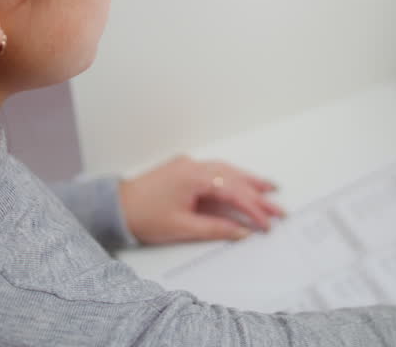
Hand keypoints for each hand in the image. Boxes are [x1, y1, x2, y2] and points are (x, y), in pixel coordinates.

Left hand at [119, 156, 284, 244]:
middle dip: (258, 194)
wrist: (116, 208)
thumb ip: (216, 228)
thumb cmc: (143, 217)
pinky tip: (242, 183)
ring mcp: (188, 165)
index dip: (254, 208)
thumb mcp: (183, 228)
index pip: (233, 191)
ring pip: (226, 170)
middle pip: (234, 178)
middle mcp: (194, 166)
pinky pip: (215, 171)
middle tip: (279, 209)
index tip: (268, 222)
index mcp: (194, 177)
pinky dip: (232, 178)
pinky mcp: (184, 169)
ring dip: (248, 181)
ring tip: (270, 189)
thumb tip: (242, 231)